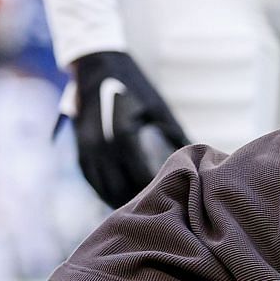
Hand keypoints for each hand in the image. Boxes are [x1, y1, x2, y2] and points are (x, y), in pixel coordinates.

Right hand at [71, 51, 189, 208]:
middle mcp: (101, 142)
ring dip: (117, 200)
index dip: (154, 191)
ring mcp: (87, 144)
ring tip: (137, 216)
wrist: (96, 63)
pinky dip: (101, 190)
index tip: (171, 204)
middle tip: (157, 217)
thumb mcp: (159, 108)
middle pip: (118, 185)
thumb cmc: (135, 85)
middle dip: (136, 202)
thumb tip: (200, 162)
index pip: (139, 173)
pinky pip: (89, 175)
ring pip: (101, 184)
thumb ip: (176, 136)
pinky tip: (115, 199)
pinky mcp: (79, 143)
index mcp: (123, 133)